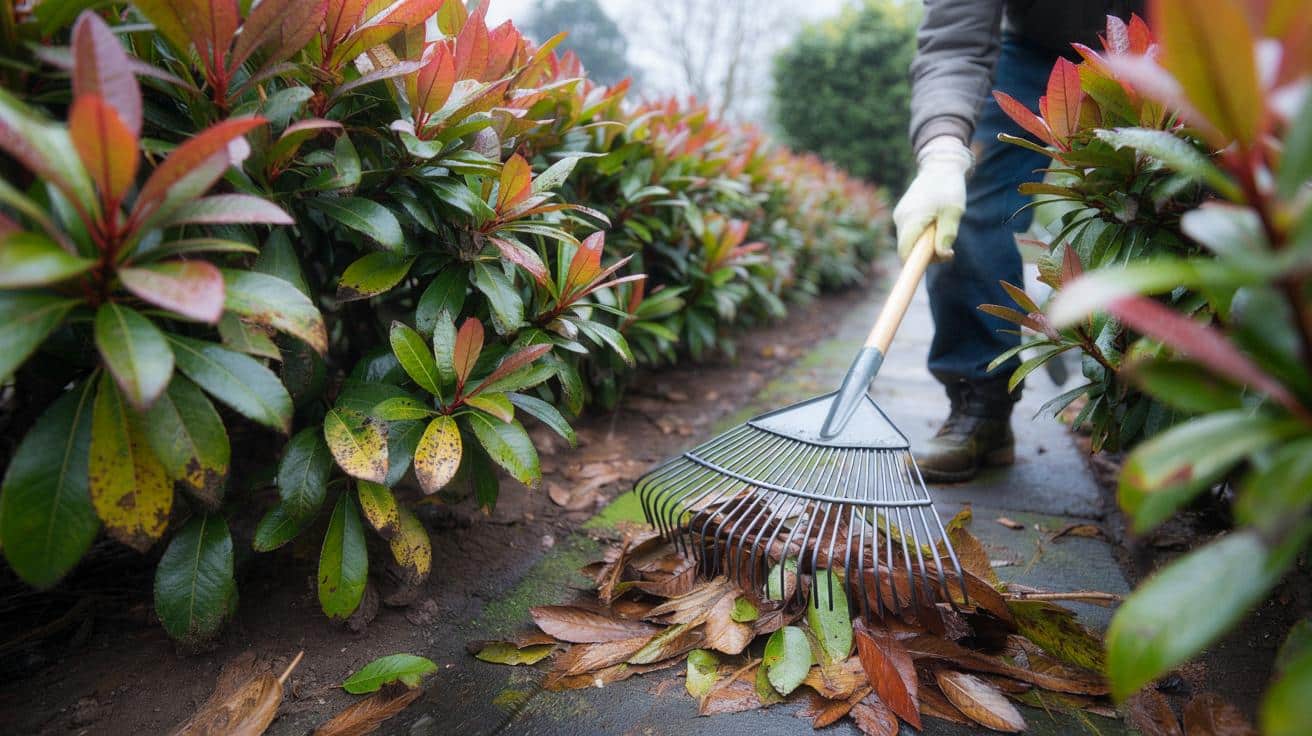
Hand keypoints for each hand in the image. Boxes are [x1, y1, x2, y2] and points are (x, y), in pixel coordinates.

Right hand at [892, 135, 973, 261]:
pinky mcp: (903, 214)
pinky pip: (911, 233)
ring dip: (926, 244)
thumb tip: (942, 254)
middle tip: (949, 248)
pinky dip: (923, 235)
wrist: (939, 165)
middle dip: (927, 254)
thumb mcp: (953, 211)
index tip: (923, 273)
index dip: (912, 267)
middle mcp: (900, 219)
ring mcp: (900, 216)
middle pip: (907, 250)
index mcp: (911, 220)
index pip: (905, 254)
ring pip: (910, 242)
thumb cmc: (948, 186)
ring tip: (943, 229)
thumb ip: (947, 234)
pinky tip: (936, 223)